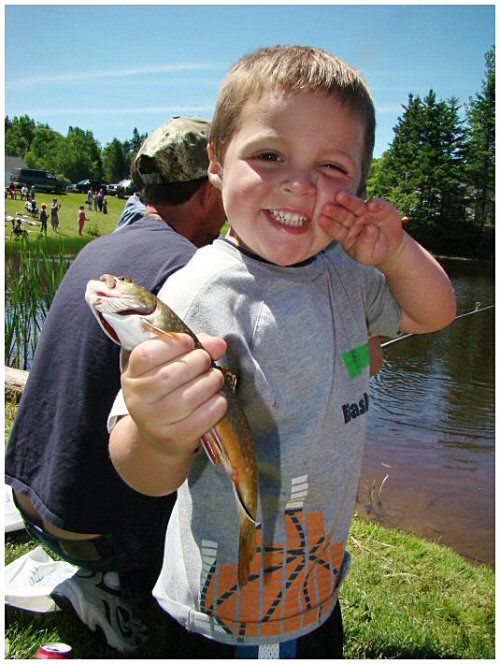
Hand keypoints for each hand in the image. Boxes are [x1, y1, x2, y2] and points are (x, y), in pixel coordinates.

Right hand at [121, 332, 227, 457]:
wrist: (159, 436)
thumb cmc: (167, 391)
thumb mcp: (168, 365)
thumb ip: (192, 348)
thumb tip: (218, 344)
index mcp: (132, 376)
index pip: (146, 354)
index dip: (173, 344)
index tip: (190, 342)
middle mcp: (137, 400)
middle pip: (169, 375)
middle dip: (198, 362)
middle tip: (207, 361)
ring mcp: (153, 422)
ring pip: (188, 397)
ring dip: (211, 382)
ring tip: (215, 378)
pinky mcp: (173, 438)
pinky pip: (202, 417)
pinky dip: (217, 404)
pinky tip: (217, 399)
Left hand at [318, 191, 403, 266]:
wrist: (390, 247)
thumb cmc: (373, 252)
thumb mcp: (368, 254)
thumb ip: (366, 243)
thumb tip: (369, 228)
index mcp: (345, 234)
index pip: (336, 229)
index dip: (329, 225)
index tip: (321, 220)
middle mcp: (353, 221)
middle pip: (344, 216)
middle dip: (336, 211)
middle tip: (326, 207)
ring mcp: (366, 213)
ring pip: (357, 206)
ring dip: (350, 201)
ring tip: (340, 196)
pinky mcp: (380, 208)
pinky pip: (378, 204)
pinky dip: (375, 204)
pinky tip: (371, 204)